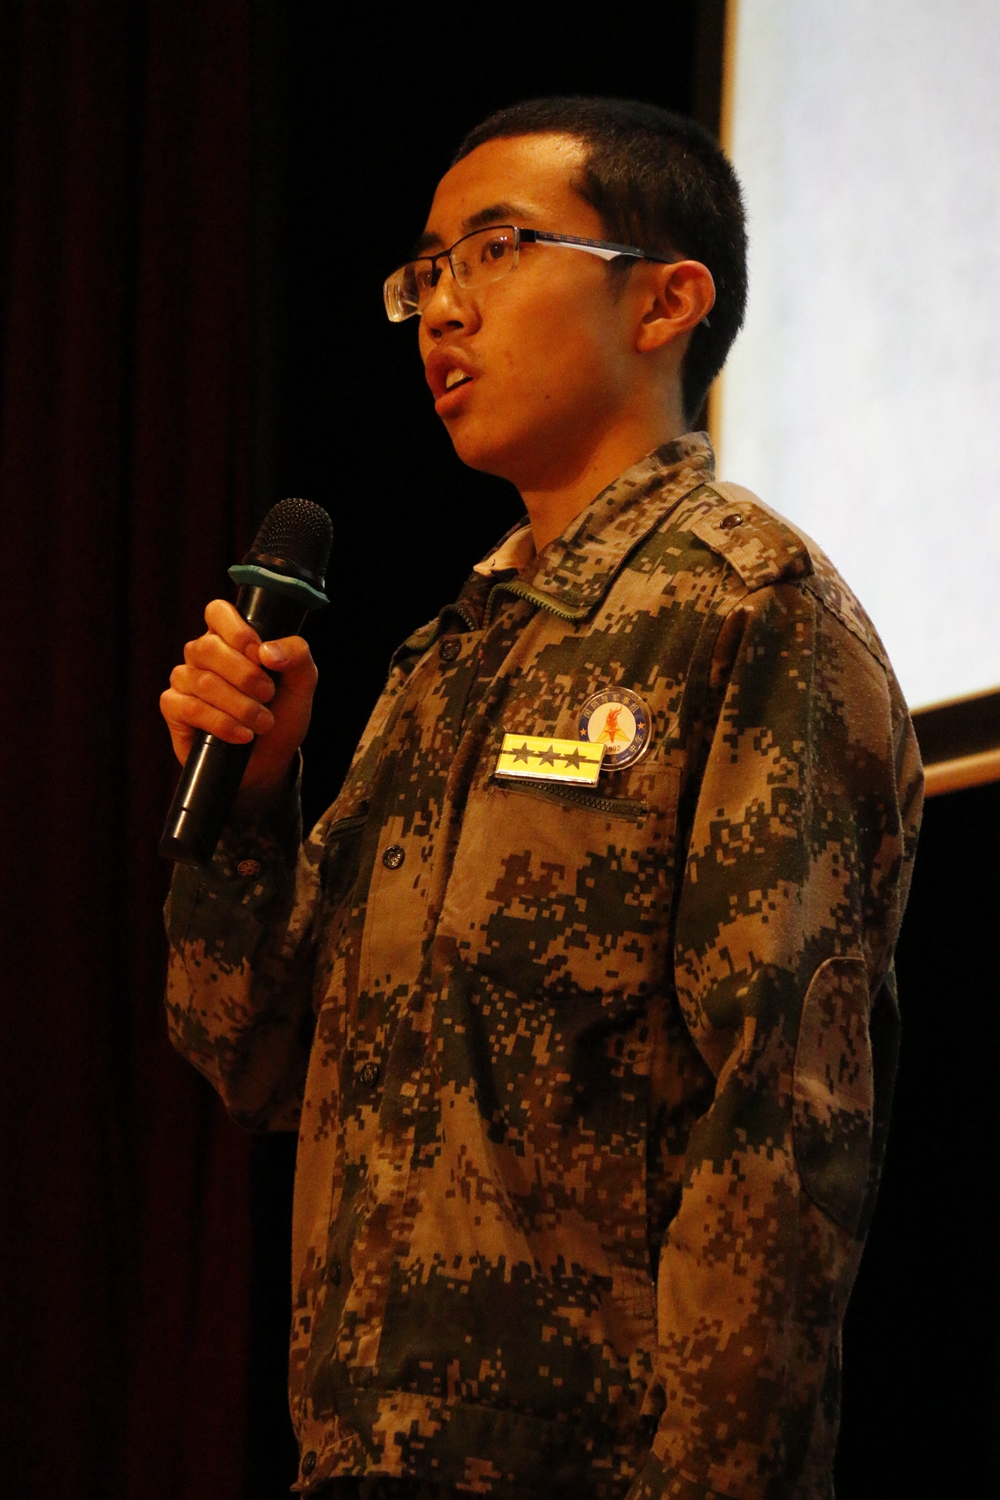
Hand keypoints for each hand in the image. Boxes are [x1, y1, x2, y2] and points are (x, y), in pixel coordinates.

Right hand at [160, 599, 317, 800]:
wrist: (269, 760)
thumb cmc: (282, 714)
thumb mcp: (302, 683)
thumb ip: (297, 656)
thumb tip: (268, 651)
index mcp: (231, 638)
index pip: (217, 611)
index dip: (236, 630)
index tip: (259, 654)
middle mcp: (203, 654)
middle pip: (207, 647)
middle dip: (244, 675)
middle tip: (268, 696)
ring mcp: (185, 679)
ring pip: (202, 681)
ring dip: (239, 705)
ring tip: (263, 723)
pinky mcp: (174, 708)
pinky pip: (188, 707)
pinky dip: (220, 723)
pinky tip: (242, 735)